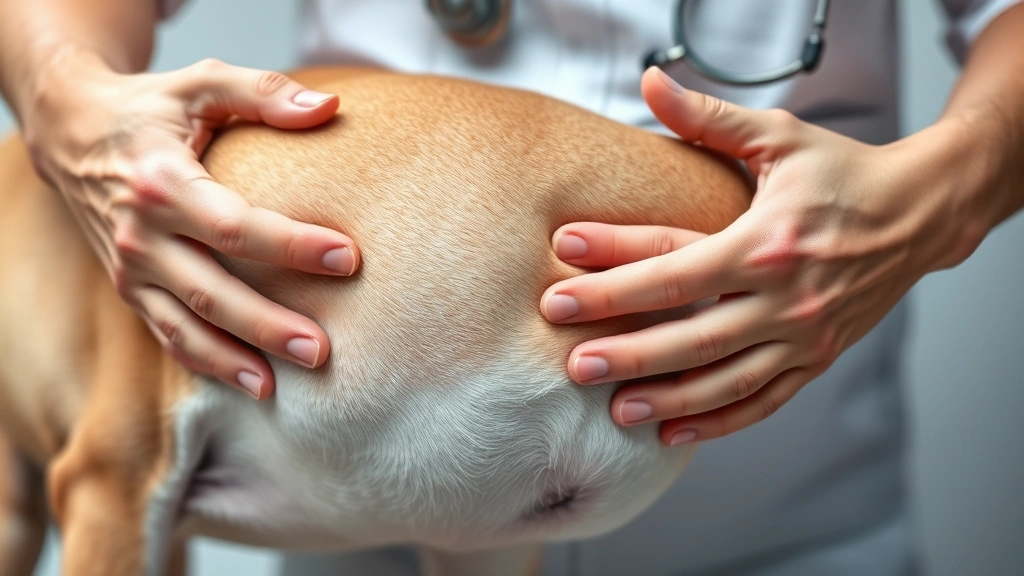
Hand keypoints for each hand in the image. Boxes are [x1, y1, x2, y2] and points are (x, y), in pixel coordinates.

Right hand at [25, 50, 359, 398]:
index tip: (347, 258)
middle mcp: (139, 234)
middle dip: (267, 325)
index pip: (234, 225)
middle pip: (212, 291)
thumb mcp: (199, 83)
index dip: (292, 245)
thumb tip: (328, 107)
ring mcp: (130, 268)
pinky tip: (252, 382)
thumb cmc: (148, 107)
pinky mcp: (128, 288)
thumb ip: (262, 92)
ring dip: (234, 361)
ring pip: (186, 327)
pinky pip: (168, 335)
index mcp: (161, 182)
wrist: (69, 131)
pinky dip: (207, 364)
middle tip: (321, 349)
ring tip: (283, 386)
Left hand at [541, 67, 981, 444]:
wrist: (921, 212)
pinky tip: (674, 431)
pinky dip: (719, 421)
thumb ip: (709, 119)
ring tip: (614, 409)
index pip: (674, 267)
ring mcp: (804, 336)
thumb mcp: (779, 136)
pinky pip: (764, 401)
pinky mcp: (816, 358)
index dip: (613, 274)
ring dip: (668, 398)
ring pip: (725, 380)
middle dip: (628, 352)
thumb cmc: (842, 173)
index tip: (560, 276)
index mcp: (767, 242)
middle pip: (692, 336)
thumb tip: (651, 84)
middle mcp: (787, 298)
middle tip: (573, 364)